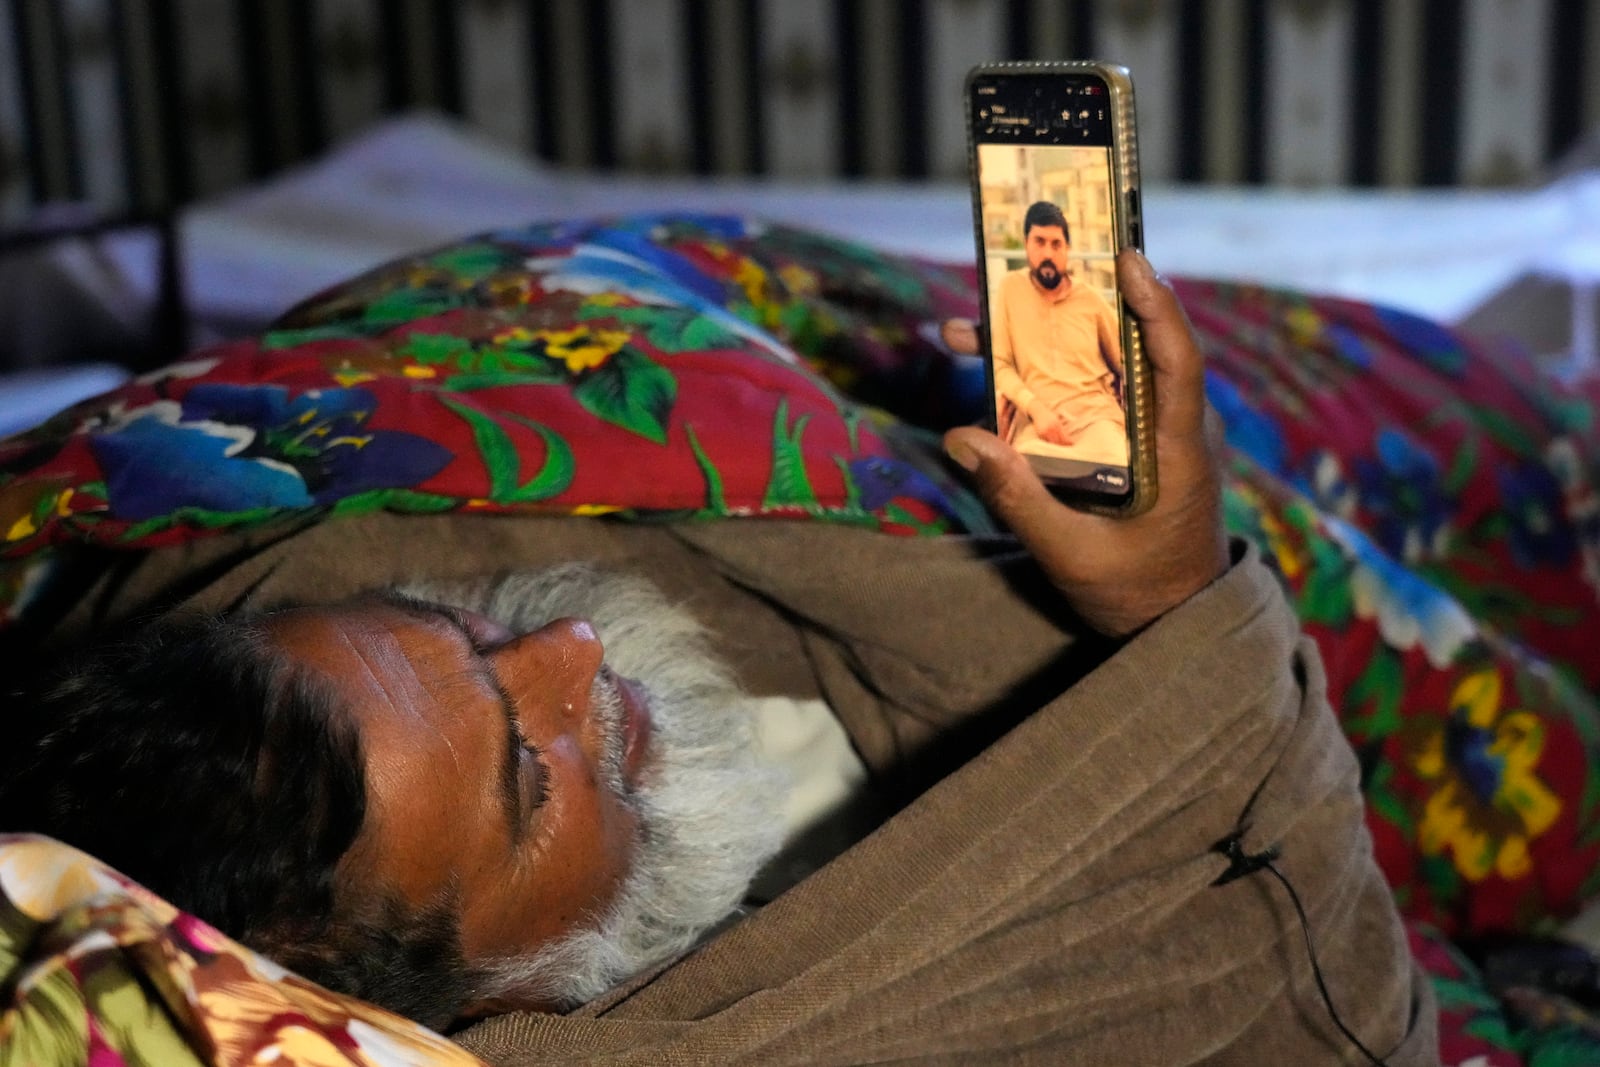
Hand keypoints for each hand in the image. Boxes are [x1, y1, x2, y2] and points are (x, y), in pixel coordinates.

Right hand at [944, 249, 1228, 636]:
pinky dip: (1041, 383)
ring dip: (1037, 346)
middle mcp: (1171, 431)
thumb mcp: (1072, 555)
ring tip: (967, 332)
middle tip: (1006, 280)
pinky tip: (989, 377)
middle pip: (1124, 350)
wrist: (1174, 625)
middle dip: (1063, 310)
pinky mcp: (1127, 448)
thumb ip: (1019, 499)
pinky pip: (1086, 401)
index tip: (1128, 259)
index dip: (1157, 307)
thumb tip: (960, 439)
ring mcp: (1150, 437)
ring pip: (1096, 372)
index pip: (1178, 363)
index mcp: (1179, 453)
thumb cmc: (1137, 595)